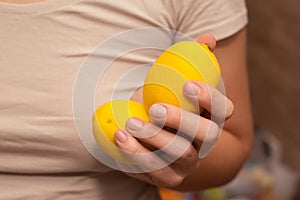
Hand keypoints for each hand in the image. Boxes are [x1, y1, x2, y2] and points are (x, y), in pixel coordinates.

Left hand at [114, 35, 233, 187]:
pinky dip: (138, 156)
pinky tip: (121, 140)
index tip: (187, 85)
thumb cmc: (168, 106)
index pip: (224, 110)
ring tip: (129, 125)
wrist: (158, 141)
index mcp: (210, 117)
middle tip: (155, 108)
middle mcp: (205, 142)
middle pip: (207, 134)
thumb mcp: (177, 83)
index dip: (211, 98)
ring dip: (154, 140)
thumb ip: (193, 60)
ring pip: (181, 155)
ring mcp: (189, 162)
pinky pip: (157, 171)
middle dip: (181, 120)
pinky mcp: (170, 177)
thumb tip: (208, 39)